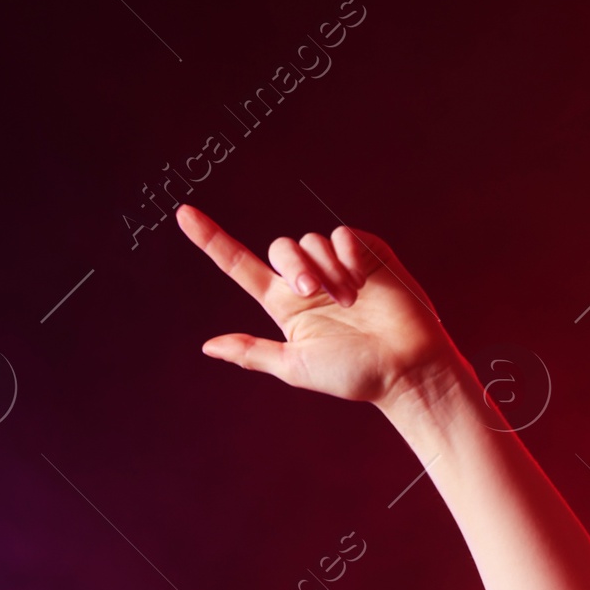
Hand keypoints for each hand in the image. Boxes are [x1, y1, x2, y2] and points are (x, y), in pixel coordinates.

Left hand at [176, 205, 459, 406]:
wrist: (406, 367)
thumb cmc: (355, 375)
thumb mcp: (296, 367)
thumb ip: (253, 352)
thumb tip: (209, 347)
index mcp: (285, 306)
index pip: (239, 266)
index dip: (211, 240)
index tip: (182, 214)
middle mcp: (308, 281)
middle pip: (280, 248)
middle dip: (293, 266)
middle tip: (314, 293)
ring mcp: (337, 265)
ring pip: (312, 241)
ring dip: (327, 270)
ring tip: (352, 302)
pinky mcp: (366, 252)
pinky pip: (343, 235)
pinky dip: (349, 255)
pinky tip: (365, 280)